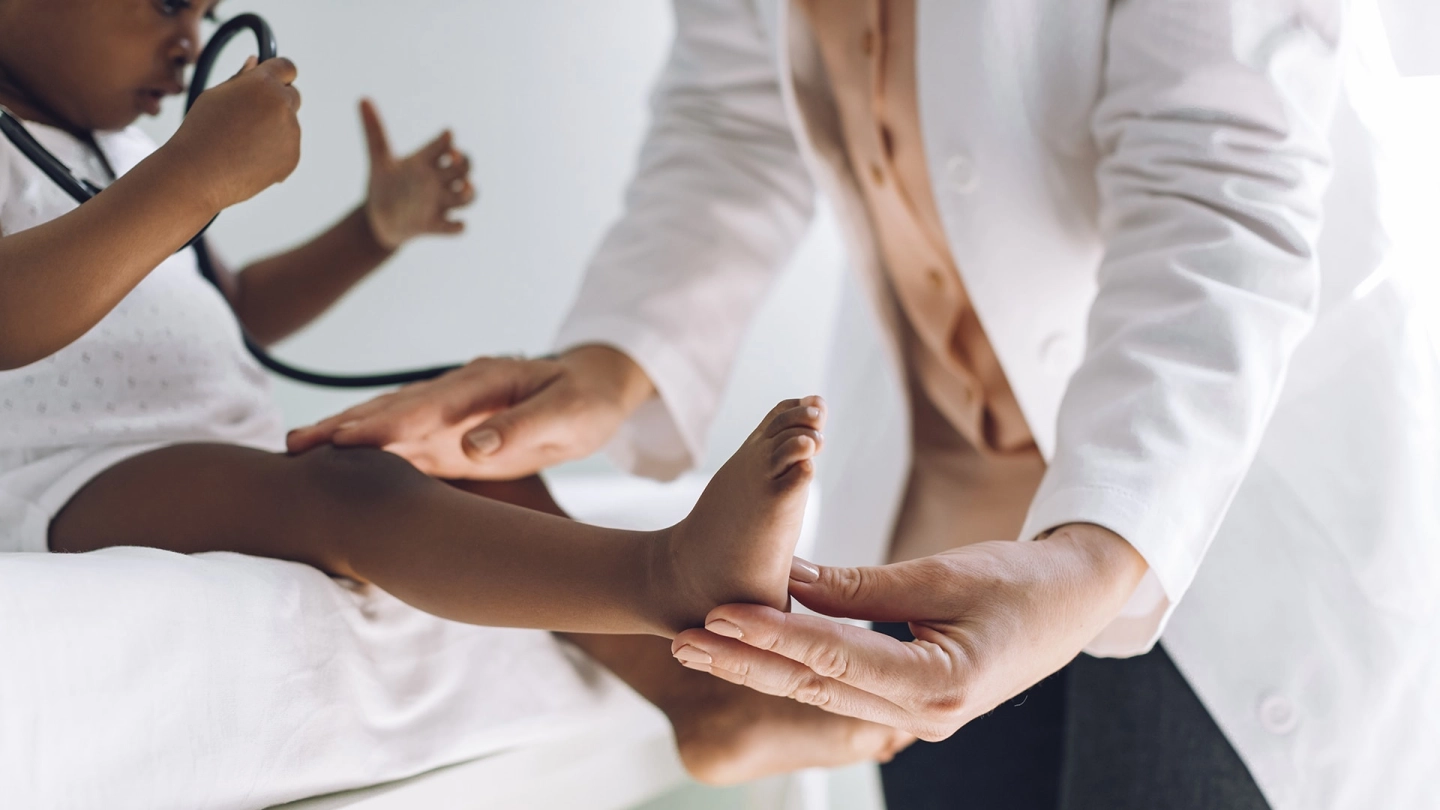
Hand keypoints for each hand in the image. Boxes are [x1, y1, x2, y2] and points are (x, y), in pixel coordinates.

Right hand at [168, 57, 301, 210]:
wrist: (197, 173)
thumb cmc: (200, 131)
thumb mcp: (215, 95)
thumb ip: (241, 78)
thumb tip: (256, 61)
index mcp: (263, 83)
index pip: (286, 67)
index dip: (280, 73)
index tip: (274, 80)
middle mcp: (282, 104)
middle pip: (292, 95)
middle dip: (277, 101)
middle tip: (249, 117)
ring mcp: (291, 133)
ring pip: (288, 125)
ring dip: (273, 129)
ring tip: (241, 143)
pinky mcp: (293, 157)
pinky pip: (287, 148)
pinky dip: (273, 152)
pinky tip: (247, 159)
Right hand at [285, 345, 655, 479]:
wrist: (591, 392)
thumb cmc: (585, 400)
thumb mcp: (570, 414)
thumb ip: (522, 428)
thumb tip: (474, 447)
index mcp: (483, 381)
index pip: (430, 403)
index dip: (390, 421)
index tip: (349, 438)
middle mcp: (456, 394)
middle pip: (393, 409)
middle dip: (346, 425)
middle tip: (297, 445)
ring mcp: (447, 416)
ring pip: (388, 425)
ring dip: (344, 438)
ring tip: (296, 452)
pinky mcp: (447, 439)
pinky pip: (401, 447)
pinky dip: (366, 455)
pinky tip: (332, 468)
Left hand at [359, 99, 475, 250]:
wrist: (378, 221)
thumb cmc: (384, 187)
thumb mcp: (378, 159)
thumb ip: (374, 131)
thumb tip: (362, 98)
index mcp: (426, 163)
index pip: (443, 146)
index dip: (447, 141)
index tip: (446, 135)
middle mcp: (437, 182)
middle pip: (463, 169)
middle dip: (466, 163)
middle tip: (457, 159)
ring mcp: (439, 204)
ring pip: (467, 197)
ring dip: (470, 192)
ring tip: (466, 188)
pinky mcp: (435, 225)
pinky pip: (455, 228)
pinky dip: (458, 226)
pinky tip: (457, 223)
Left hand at [670, 525, 1148, 741]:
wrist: (1077, 600)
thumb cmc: (1024, 582)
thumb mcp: (942, 574)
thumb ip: (861, 587)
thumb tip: (787, 579)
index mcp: (939, 685)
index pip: (833, 658)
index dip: (770, 634)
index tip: (715, 613)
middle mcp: (924, 713)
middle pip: (814, 685)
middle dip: (743, 659)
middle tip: (681, 636)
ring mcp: (917, 714)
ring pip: (820, 690)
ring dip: (759, 664)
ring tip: (700, 640)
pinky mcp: (912, 700)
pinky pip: (842, 685)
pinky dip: (796, 665)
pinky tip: (754, 647)